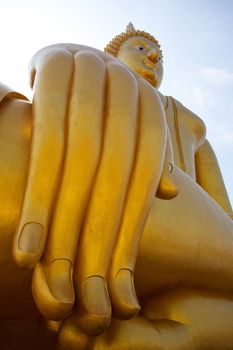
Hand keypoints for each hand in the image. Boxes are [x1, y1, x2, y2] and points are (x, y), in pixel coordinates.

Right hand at [12, 44, 174, 333]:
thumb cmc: (99, 105)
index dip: (130, 238)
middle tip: (85, 298)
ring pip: (80, 164)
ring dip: (62, 225)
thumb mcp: (126, 133)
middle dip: (97, 240)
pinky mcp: (58, 64)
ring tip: (48, 277)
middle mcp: (129, 88)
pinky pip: (49, 142)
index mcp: (150, 107)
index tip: (119, 291)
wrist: (71, 56)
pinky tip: (29, 244)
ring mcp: (95, 72)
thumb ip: (145, 161)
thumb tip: (169, 194)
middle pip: (115, 177)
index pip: (143, 183)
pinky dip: (40, 193)